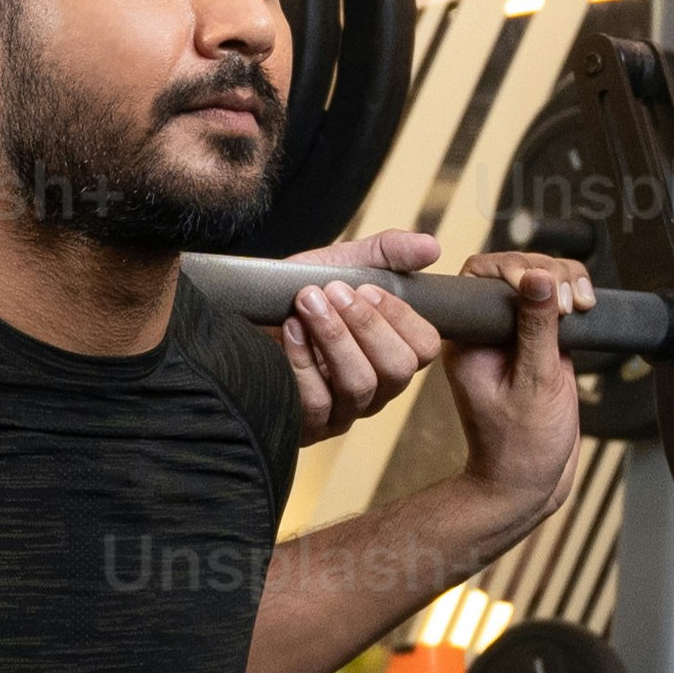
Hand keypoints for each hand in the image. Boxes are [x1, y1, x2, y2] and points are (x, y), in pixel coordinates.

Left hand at [270, 215, 452, 446]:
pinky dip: (302, 360)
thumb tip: (431, 247)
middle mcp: (373, 390)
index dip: (402, 318)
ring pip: (359, 386)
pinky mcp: (306, 426)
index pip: (424, 349)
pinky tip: (290, 330)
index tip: (368, 289)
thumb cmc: (297, 294)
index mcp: (389, 354)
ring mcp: (341, 413)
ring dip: (334, 337)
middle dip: (367, 325)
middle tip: (335, 291)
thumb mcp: (343, 264)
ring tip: (308, 301)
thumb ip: (387, 253)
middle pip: (397, 371)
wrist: (242, 314)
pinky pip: (317, 402)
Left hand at [436, 248, 586, 529]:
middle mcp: (487, 332)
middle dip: (548, 274)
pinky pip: (556, 304)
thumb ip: (537, 328)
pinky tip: (587, 311)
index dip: (513, 268)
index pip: (480, 275)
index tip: (543, 287)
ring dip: (567, 282)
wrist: (529, 483)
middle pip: (514, 270)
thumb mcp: (534, 383)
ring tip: (581, 308)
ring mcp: (515, 336)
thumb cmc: (520, 446)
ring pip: (540, 282)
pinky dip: (575, 298)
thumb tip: (539, 277)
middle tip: (569, 305)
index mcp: (467, 338)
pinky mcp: (540, 343)